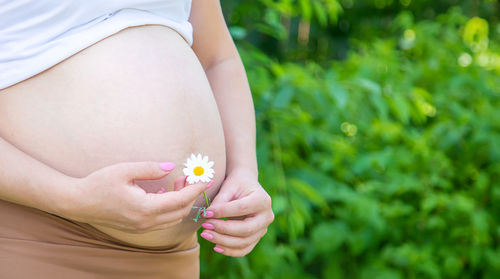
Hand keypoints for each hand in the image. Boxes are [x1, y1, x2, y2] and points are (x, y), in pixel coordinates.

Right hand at [63, 161, 209, 233]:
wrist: (77, 203)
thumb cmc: (99, 183)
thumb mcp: (125, 170)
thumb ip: (150, 168)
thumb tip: (172, 166)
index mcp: (145, 208)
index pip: (181, 200)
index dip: (196, 189)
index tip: (206, 178)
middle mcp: (146, 221)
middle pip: (181, 211)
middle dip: (191, 194)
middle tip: (192, 176)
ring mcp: (142, 227)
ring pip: (173, 218)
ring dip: (181, 202)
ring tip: (179, 181)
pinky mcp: (138, 227)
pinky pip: (163, 220)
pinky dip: (171, 208)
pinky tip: (165, 191)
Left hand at [200, 168, 273, 256]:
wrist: (246, 187)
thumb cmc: (236, 185)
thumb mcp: (228, 188)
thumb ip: (219, 202)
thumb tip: (208, 217)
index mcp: (262, 200)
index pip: (242, 208)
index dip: (223, 212)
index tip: (206, 213)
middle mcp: (267, 216)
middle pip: (246, 229)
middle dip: (223, 229)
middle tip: (205, 226)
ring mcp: (263, 229)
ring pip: (244, 242)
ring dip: (223, 241)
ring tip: (206, 235)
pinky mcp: (257, 237)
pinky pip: (244, 249)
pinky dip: (230, 250)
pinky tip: (216, 246)